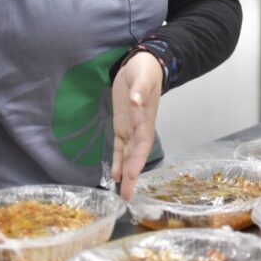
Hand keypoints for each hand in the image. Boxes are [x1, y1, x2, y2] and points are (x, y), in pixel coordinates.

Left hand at [111, 51, 162, 200]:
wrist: (143, 64)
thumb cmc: (145, 69)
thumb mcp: (143, 75)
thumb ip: (140, 88)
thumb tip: (136, 100)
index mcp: (146, 117)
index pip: (143, 142)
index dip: (138, 160)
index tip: (133, 176)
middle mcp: (140, 127)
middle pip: (136, 155)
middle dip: (132, 175)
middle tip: (126, 196)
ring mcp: (131, 127)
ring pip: (128, 155)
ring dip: (125, 173)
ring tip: (122, 193)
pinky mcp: (122, 125)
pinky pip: (119, 146)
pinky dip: (117, 161)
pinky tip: (114, 175)